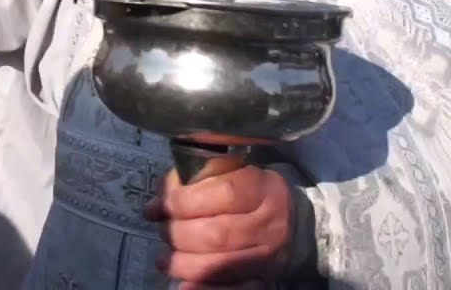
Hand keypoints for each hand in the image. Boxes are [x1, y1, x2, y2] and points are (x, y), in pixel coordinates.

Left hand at [144, 166, 292, 287]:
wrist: (293, 225)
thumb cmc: (251, 193)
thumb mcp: (233, 171)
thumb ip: (202, 174)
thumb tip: (165, 191)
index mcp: (260, 190)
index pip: (223, 194)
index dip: (183, 201)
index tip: (157, 207)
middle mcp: (267, 225)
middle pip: (215, 233)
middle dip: (177, 233)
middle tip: (162, 231)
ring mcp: (266, 257)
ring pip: (218, 264)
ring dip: (182, 263)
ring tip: (164, 259)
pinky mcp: (261, 280)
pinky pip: (231, 289)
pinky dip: (203, 289)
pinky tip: (182, 285)